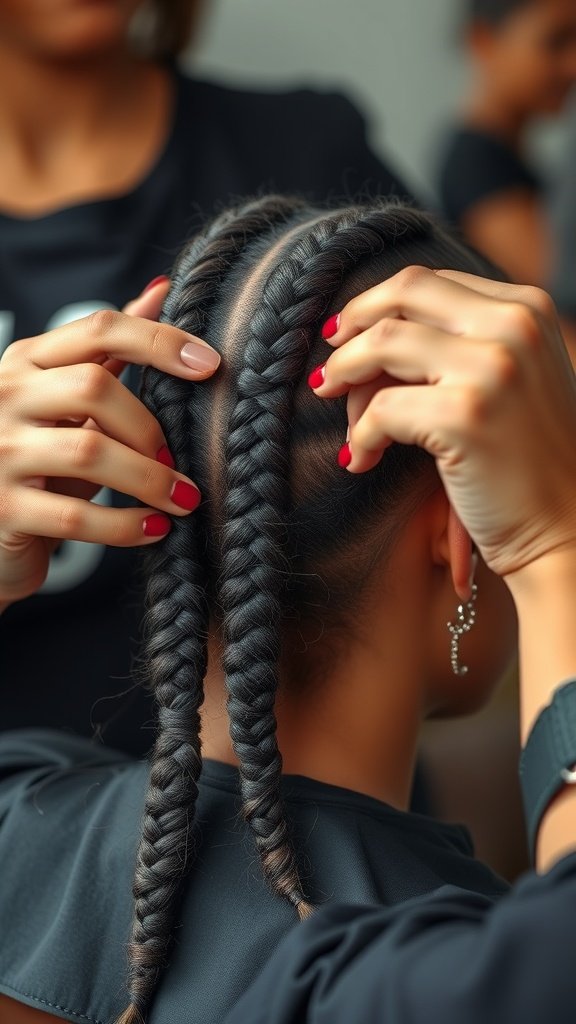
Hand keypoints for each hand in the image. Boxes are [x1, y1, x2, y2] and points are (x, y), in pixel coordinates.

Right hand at [0, 279, 219, 604]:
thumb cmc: (42, 460)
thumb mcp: (71, 400)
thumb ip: (109, 350)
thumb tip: (161, 289)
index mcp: (27, 361)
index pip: (98, 328)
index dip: (159, 341)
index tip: (211, 365)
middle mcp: (6, 396)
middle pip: (93, 387)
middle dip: (150, 427)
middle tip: (178, 461)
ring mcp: (0, 452)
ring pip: (88, 451)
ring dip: (150, 479)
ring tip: (182, 499)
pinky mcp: (4, 509)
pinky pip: (76, 517)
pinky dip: (125, 526)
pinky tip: (154, 530)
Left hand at [311, 267, 575, 580]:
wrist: (568, 528)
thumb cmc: (529, 463)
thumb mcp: (511, 380)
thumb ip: (460, 345)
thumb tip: (362, 339)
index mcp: (525, 308)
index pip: (428, 284)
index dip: (375, 308)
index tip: (347, 337)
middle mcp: (513, 326)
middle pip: (402, 293)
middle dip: (351, 327)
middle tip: (327, 370)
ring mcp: (492, 367)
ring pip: (381, 343)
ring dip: (344, 379)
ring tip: (340, 418)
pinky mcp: (465, 415)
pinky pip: (381, 410)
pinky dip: (361, 437)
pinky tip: (361, 460)